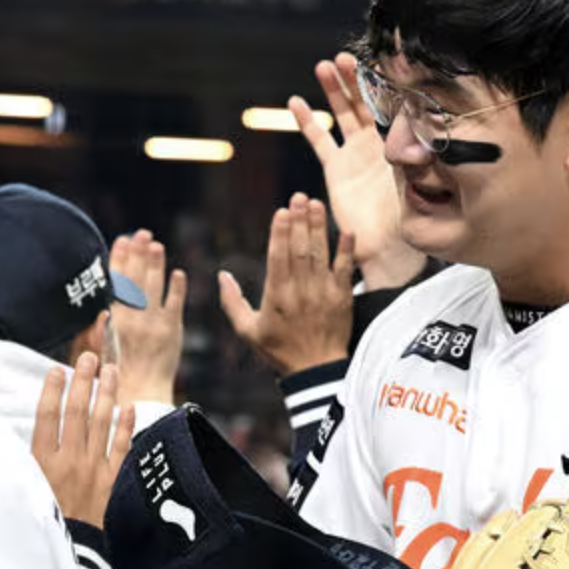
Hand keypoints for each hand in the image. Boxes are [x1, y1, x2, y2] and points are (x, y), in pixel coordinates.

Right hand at [32, 352, 135, 528]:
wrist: (66, 553)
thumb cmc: (39, 521)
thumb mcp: (20, 490)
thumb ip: (21, 462)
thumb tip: (16, 435)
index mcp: (41, 463)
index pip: (46, 417)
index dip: (52, 391)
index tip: (56, 370)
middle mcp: (68, 462)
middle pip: (77, 412)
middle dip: (83, 382)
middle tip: (90, 357)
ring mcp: (93, 470)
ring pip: (102, 423)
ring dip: (107, 394)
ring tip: (112, 370)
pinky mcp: (111, 481)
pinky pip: (121, 448)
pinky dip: (125, 426)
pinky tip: (128, 406)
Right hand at [109, 229, 185, 405]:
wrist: (139, 397)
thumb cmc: (111, 377)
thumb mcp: (92, 354)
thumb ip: (93, 332)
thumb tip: (99, 311)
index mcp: (112, 322)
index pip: (115, 282)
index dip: (118, 260)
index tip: (121, 240)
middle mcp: (133, 319)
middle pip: (135, 278)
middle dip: (138, 254)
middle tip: (141, 234)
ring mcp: (155, 323)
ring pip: (154, 286)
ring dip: (156, 264)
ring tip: (156, 245)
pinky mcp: (173, 331)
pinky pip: (176, 305)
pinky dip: (177, 288)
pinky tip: (178, 273)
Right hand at [219, 193, 354, 376]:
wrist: (316, 371)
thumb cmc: (279, 350)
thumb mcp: (248, 331)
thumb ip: (233, 302)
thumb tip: (222, 275)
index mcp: (277, 296)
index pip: (278, 257)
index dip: (280, 232)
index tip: (281, 211)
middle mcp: (301, 291)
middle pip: (300, 249)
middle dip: (299, 221)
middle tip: (299, 197)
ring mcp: (323, 293)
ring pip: (320, 254)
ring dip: (319, 227)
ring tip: (316, 204)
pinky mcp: (342, 298)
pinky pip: (346, 270)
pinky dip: (346, 250)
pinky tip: (347, 230)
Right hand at [289, 52, 425, 289]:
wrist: (389, 242)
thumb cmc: (411, 212)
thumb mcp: (420, 174)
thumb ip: (419, 148)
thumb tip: (427, 122)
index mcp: (401, 140)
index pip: (391, 103)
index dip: (383, 82)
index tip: (378, 60)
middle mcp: (378, 141)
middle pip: (365, 101)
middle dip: (355, 79)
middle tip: (344, 58)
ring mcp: (356, 152)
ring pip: (342, 113)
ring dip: (333, 90)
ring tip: (323, 67)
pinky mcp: (336, 167)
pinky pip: (320, 140)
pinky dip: (307, 121)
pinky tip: (296, 102)